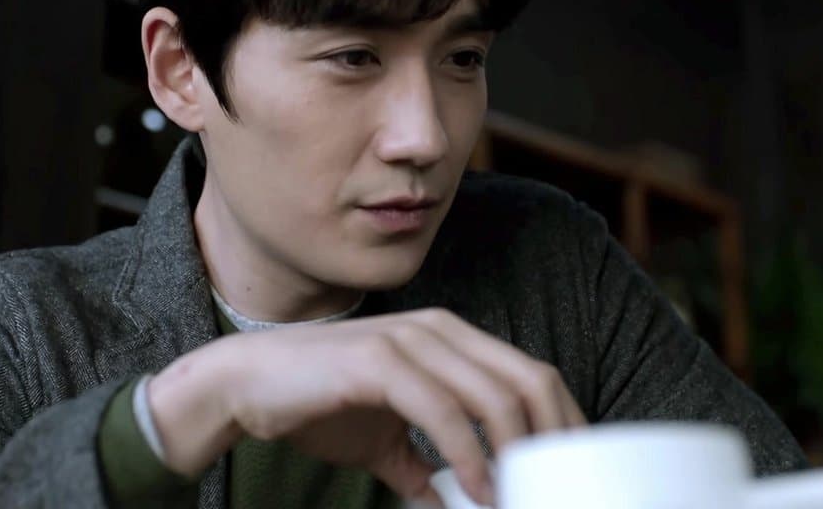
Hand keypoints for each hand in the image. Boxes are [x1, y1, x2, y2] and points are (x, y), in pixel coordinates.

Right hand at [146, 307, 587, 504]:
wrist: (246, 385)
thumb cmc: (316, 404)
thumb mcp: (384, 441)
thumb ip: (423, 466)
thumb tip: (450, 505)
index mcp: (450, 338)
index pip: (531, 375)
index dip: (563, 423)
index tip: (576, 473)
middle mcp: (440, 330)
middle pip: (528, 380)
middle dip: (556, 440)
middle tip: (564, 490)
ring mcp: (410, 340)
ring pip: (494, 395)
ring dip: (518, 455)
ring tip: (523, 499)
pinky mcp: (380, 361)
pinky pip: (442, 411)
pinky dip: (469, 456)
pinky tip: (480, 490)